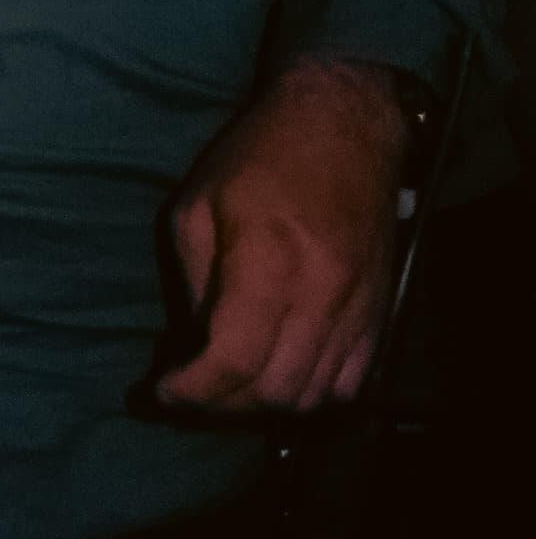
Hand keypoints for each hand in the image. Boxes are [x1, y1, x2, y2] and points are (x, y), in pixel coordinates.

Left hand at [156, 54, 410, 412]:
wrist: (346, 129)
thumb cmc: (259, 157)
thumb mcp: (197, 205)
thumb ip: (194, 283)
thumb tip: (193, 345)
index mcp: (270, 264)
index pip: (234, 359)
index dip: (192, 391)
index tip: (159, 394)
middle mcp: (323, 297)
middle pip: (276, 391)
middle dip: (221, 409)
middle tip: (184, 399)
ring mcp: (359, 311)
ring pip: (315, 397)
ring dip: (264, 410)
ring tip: (224, 395)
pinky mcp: (379, 314)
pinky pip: (350, 383)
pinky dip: (310, 398)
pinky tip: (275, 386)